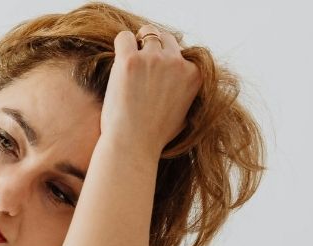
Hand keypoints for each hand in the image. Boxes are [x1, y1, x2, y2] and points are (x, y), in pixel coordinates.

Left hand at [101, 26, 202, 157]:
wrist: (133, 144)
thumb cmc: (154, 136)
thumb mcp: (185, 115)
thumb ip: (187, 94)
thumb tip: (181, 85)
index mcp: (195, 73)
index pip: (181, 52)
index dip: (166, 61)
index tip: (154, 75)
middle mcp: (177, 62)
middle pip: (165, 39)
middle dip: (153, 49)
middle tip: (139, 68)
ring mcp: (153, 59)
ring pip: (147, 33)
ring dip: (137, 45)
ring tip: (128, 67)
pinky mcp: (130, 61)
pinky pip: (125, 37)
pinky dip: (121, 44)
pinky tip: (117, 61)